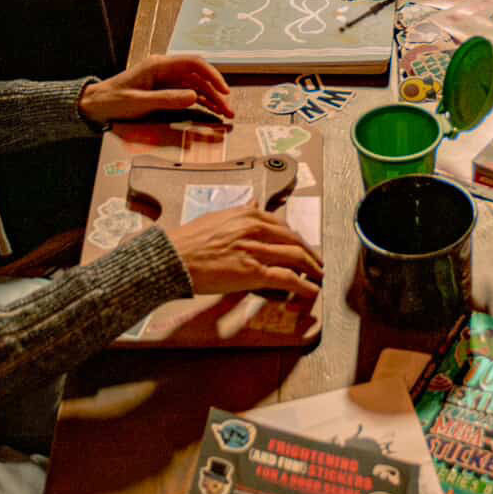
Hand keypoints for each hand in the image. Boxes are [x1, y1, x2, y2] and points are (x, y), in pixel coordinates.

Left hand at [78, 54, 232, 124]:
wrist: (95, 106)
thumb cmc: (112, 101)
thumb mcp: (139, 102)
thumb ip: (166, 99)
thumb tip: (193, 96)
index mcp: (158, 65)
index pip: (193, 63)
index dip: (212, 75)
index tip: (224, 90)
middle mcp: (165, 70)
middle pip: (199, 76)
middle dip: (216, 91)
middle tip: (228, 108)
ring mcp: (166, 80)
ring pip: (197, 86)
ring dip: (212, 99)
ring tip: (225, 113)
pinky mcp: (165, 91)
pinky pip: (189, 94)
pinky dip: (202, 102)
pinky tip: (212, 110)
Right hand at [166, 205, 322, 296]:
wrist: (173, 257)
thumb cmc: (189, 240)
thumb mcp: (218, 216)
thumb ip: (240, 212)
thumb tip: (255, 202)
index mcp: (248, 215)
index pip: (283, 226)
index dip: (297, 239)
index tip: (302, 246)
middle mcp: (256, 229)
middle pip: (294, 241)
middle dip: (310, 253)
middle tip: (317, 262)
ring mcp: (256, 250)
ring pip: (296, 257)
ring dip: (312, 268)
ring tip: (319, 276)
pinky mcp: (253, 272)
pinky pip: (287, 277)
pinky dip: (303, 285)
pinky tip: (310, 291)